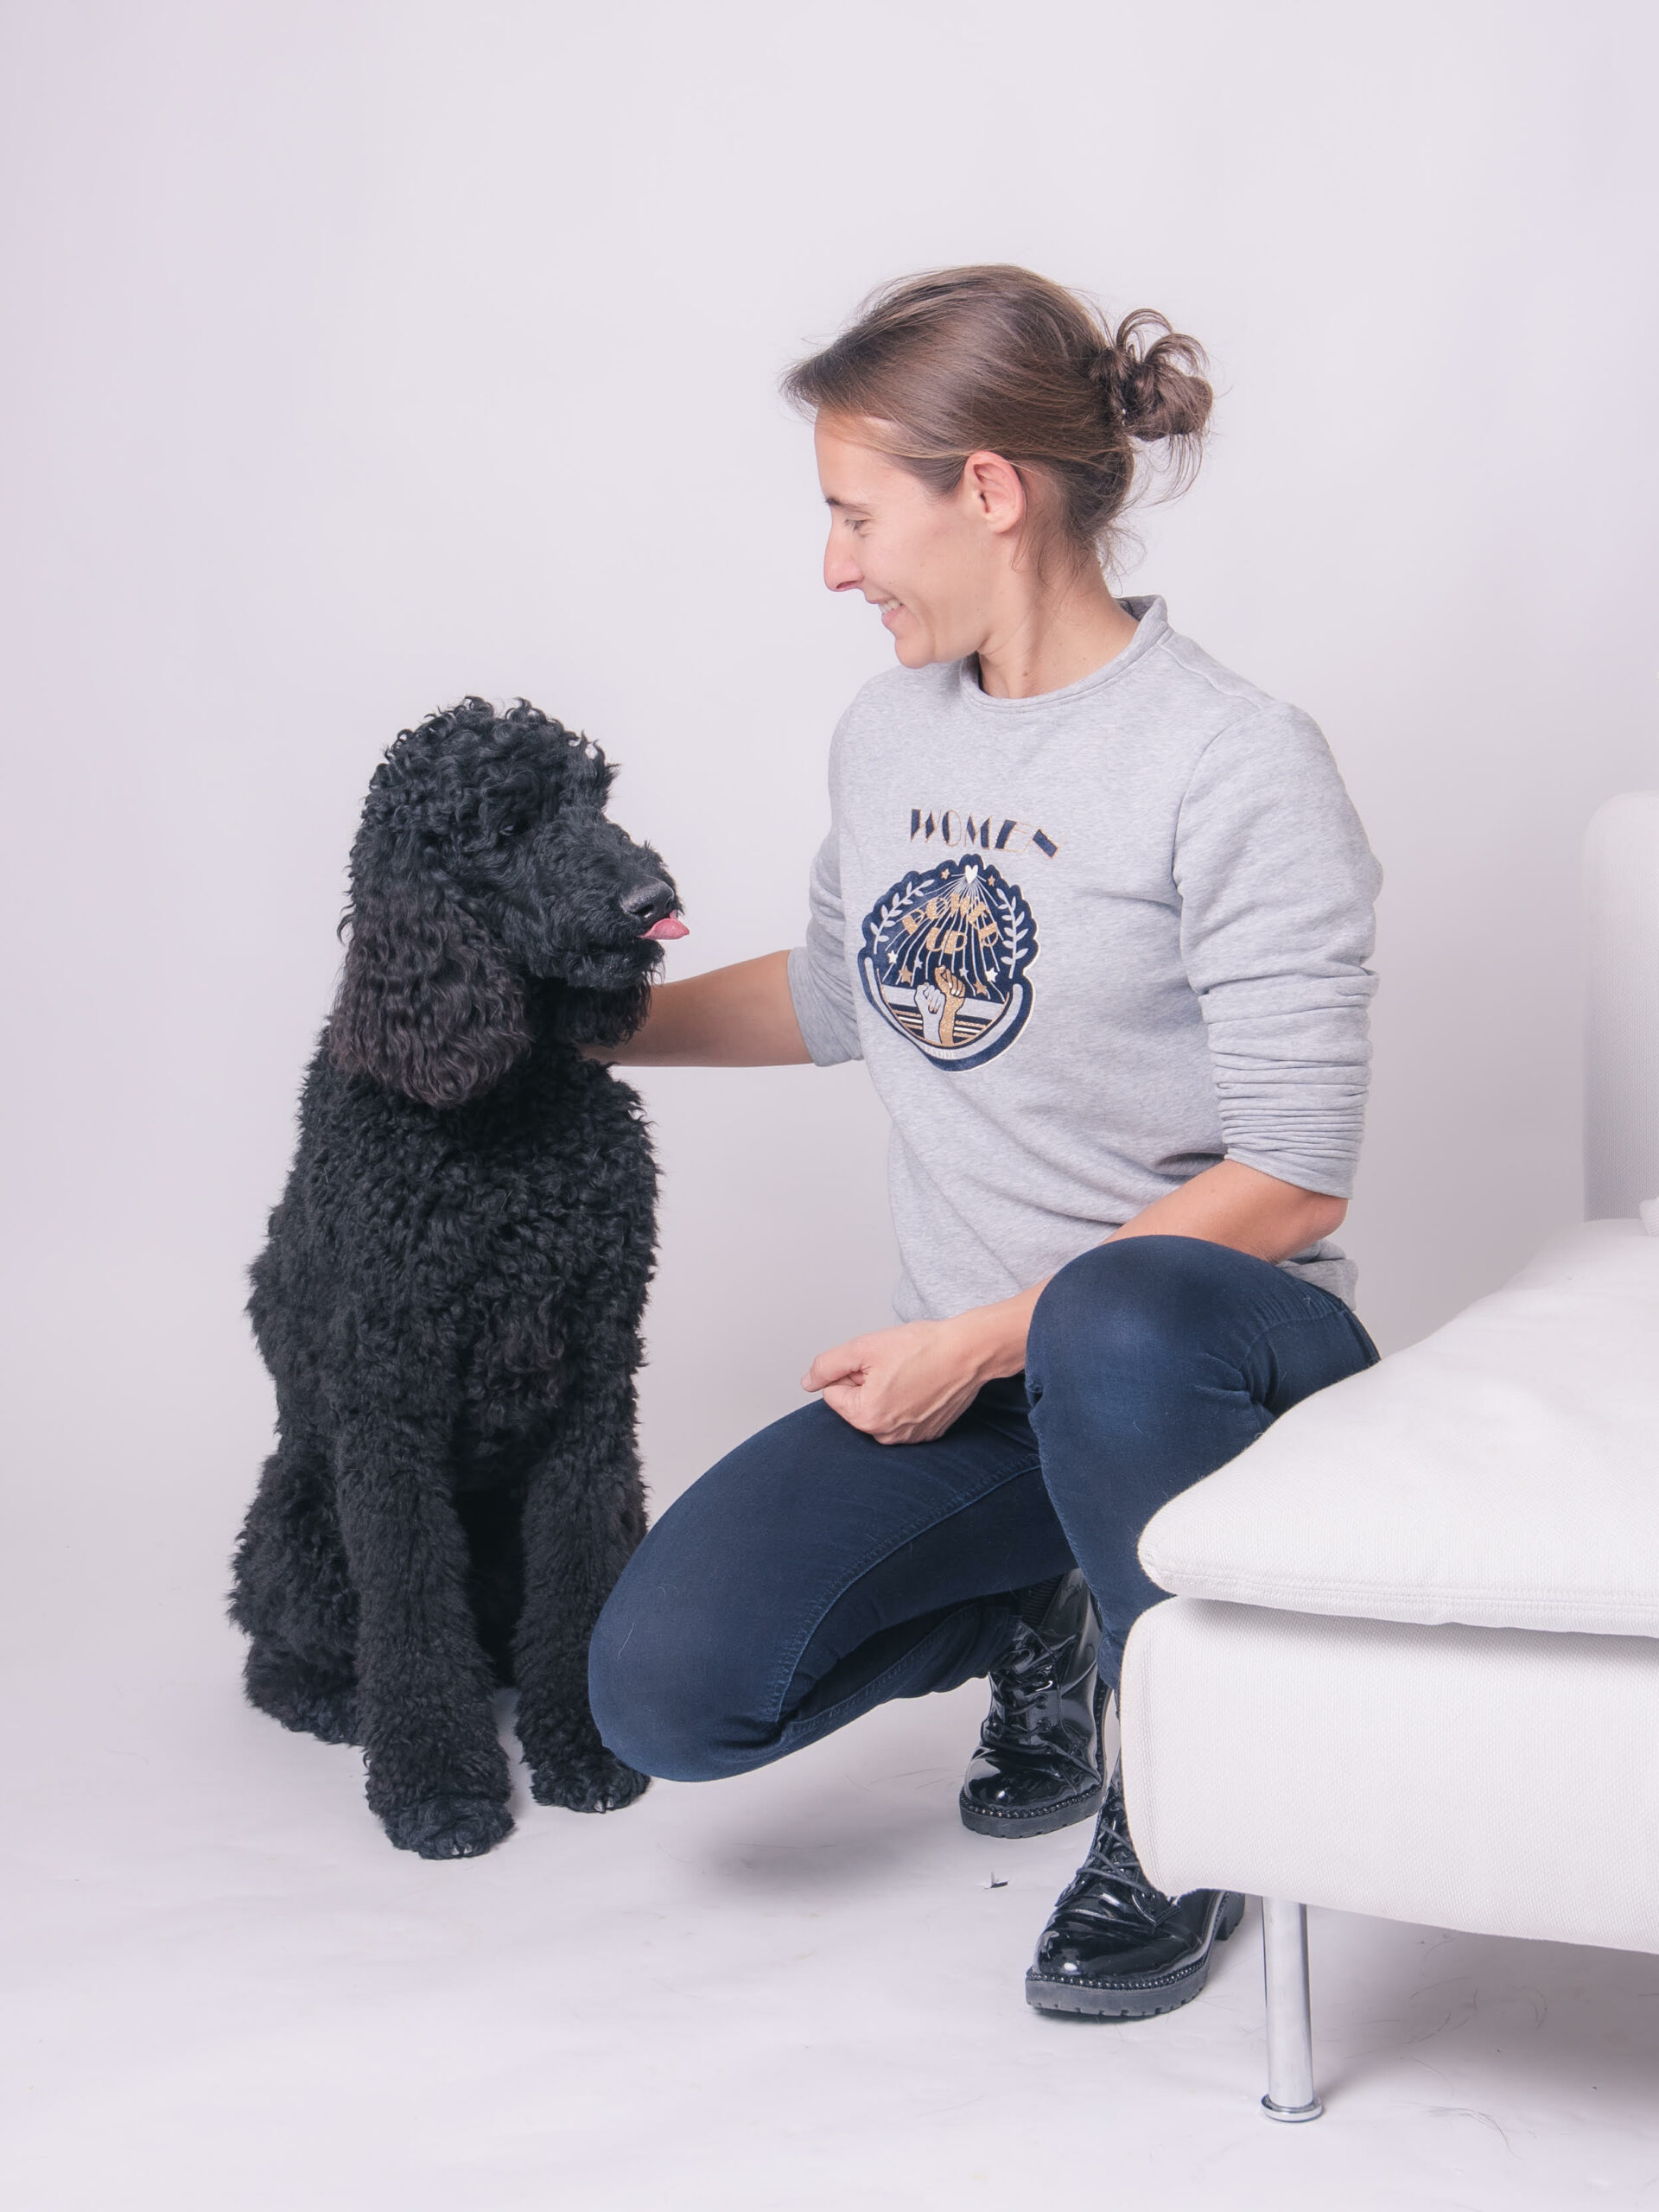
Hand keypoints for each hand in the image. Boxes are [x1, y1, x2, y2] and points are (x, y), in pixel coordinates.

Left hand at [802, 1316, 992, 1445]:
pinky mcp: (928, 1434)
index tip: (876, 1363)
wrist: (968, 1351)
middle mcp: (886, 1435)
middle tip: (894, 1367)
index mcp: (865, 1416)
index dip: (850, 1372)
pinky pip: (901, 1417)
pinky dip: (906, 1401)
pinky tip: (922, 1385)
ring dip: (886, 1393)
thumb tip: (807, 1382)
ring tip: (910, 1375)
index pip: (833, 1393)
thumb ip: (827, 1366)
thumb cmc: (922, 1347)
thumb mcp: (863, 1347)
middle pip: (855, 1405)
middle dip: (866, 1384)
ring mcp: (909, 1438)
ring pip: (878, 1411)